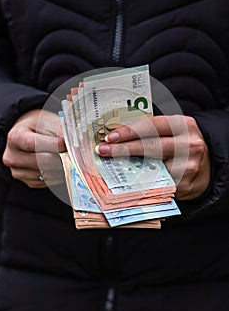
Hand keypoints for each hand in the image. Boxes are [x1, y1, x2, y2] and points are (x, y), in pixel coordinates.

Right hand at [3, 109, 65, 187]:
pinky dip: (57, 175)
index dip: (54, 145)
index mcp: (15, 137)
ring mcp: (18, 171)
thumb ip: (59, 132)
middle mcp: (12, 157)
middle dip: (61, 158)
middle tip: (72, 153)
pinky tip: (60, 166)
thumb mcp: (47, 122)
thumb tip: (73, 146)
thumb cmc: (39, 126)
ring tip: (67, 158)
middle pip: (42, 162)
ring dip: (61, 168)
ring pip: (46, 174)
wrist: (28, 135)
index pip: (35, 144)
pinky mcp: (27, 182)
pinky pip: (47, 182)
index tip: (68, 143)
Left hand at [95, 115, 209, 200]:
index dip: (129, 131)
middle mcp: (189, 144)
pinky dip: (141, 182)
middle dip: (123, 149)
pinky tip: (127, 181)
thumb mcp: (173, 132)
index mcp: (183, 125)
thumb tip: (117, 136)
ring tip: (110, 166)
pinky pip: (158, 183)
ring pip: (152, 167)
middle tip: (103, 151)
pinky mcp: (185, 185)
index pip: (152, 126)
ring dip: (128, 168)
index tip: (110, 136)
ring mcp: (189, 166)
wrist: (207, 167)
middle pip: (151, 146)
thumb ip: (151, 132)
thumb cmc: (181, 146)